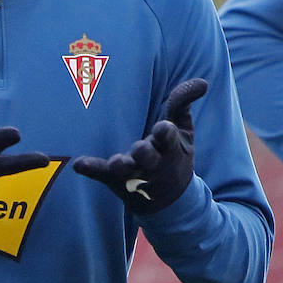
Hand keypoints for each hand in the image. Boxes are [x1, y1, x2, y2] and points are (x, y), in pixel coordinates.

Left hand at [72, 78, 206, 214]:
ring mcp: (133, 173)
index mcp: (169, 148)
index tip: (163, 128)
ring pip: (126, 170)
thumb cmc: (174, 153)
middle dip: (145, 153)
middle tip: (140, 148)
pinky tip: (79, 164)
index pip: (168, 138)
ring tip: (115, 163)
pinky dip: (92, 169)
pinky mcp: (114, 180)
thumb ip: (183, 104)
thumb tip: (202, 82)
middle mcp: (152, 162)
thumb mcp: (184, 131)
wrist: (168, 199)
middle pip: (148, 157)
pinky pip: (101, 175)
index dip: (165, 133)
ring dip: (121, 165)